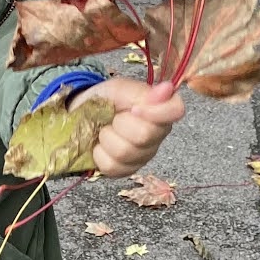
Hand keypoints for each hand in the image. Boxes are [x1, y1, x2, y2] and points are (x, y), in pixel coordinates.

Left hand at [71, 75, 185, 180]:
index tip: (134, 109)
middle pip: (144, 135)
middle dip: (121, 123)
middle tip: (115, 117)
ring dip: (107, 137)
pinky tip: (101, 145)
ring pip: (124, 152)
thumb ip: (143, 92)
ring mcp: (143, 155)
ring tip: (106, 130)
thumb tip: (167, 89)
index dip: (155, 111)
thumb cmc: (106, 100)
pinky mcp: (126, 170)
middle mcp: (158, 135)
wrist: (84, 115)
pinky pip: (111, 166)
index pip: (176, 111)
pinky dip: (99, 153)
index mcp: (162, 109)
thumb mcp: (121, 89)